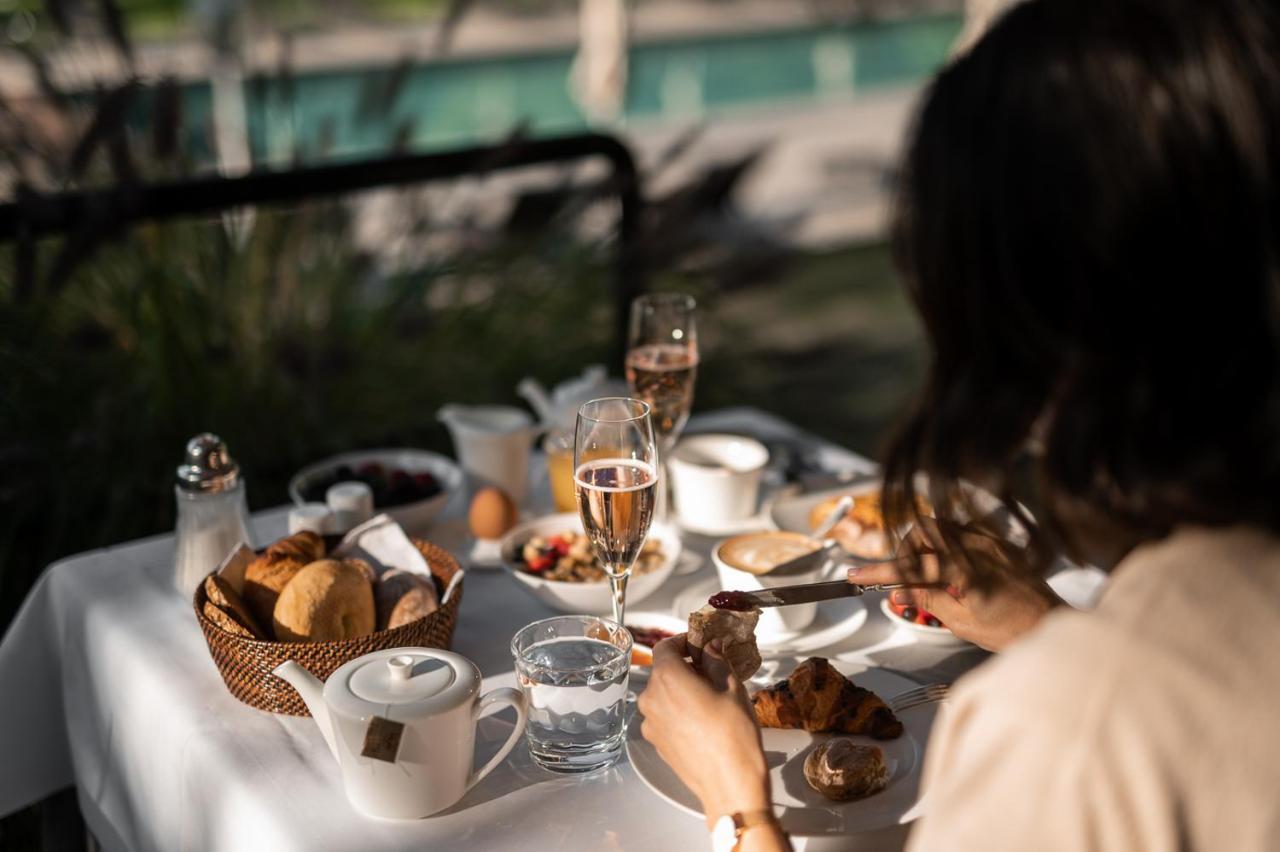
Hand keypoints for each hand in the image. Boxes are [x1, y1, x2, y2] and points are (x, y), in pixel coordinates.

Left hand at [637, 635, 770, 826]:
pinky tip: (702, 721)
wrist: (730, 783)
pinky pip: (663, 716)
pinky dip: (678, 711)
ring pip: (663, 695)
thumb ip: (716, 660)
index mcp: (667, 677)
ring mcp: (651, 722)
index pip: (665, 646)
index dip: (683, 642)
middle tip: (712, 673)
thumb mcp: (731, 687)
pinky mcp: (655, 742)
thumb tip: (711, 645)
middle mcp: (651, 698)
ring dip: (681, 690)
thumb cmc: (733, 734)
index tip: (700, 646)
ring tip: (709, 699)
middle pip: (663, 671)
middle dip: (685, 667)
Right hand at [848, 519, 1061, 650]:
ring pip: (942, 525)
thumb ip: (928, 600)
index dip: (878, 571)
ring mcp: (990, 540)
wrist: (1049, 623)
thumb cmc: (1010, 629)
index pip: (911, 566)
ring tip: (929, 574)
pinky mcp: (998, 540)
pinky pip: (963, 530)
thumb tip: (897, 593)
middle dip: (906, 549)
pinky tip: (952, 567)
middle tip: (905, 576)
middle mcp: (978, 546)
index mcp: (967, 570)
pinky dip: (948, 544)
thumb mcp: (962, 622)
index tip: (856, 575)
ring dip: (926, 546)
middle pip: (924, 528)